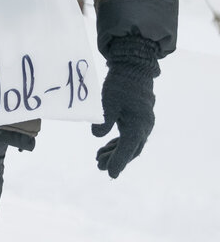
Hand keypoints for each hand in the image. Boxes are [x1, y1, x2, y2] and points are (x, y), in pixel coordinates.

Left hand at [92, 36, 159, 177]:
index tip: (110, 174)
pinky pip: (129, 136)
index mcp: (138, 125)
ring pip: (130, 144)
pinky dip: (118, 143)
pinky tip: (106, 146)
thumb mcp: (109, 101)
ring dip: (115, 152)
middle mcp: (144, 127)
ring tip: (98, 158)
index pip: (128, 149)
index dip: (118, 162)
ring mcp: (143, 123)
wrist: (134, 67)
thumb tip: (97, 136)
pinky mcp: (138, 118)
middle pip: (130, 149)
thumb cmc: (121, 83)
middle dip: (115, 159)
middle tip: (99, 165)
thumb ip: (104, 119)